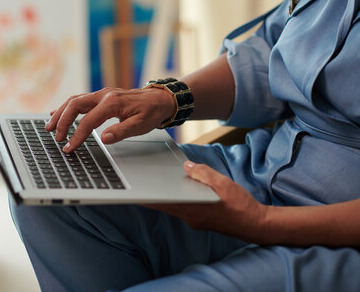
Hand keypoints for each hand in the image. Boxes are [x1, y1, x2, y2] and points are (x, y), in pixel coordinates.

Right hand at [46, 87, 175, 152]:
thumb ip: (121, 131)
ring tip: (49, 126)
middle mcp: (103, 95)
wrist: (159, 99)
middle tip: (55, 137)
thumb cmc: (150, 112)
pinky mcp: (100, 96)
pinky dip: (66, 107)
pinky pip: (79, 99)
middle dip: (62, 121)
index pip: (88, 121)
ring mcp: (101, 94)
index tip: (69, 148)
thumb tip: (103, 138)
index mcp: (112, 103)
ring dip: (60, 113)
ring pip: (74, 100)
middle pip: (74, 105)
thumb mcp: (140, 125)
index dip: (77, 136)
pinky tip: (56, 112)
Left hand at [145, 161, 267, 243]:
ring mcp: (195, 220)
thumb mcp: (223, 183)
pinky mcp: (200, 220)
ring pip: (173, 208)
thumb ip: (203, 173)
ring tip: (152, 188)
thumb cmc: (241, 205)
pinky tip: (176, 193)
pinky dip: (176, 201)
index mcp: (193, 208)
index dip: (149, 199)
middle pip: (165, 206)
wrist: (256, 224)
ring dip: (163, 199)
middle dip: (151, 198)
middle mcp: (191, 216)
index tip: (136, 195)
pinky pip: (183, 210)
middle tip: (137, 188)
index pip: (165, 203)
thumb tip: (187, 167)